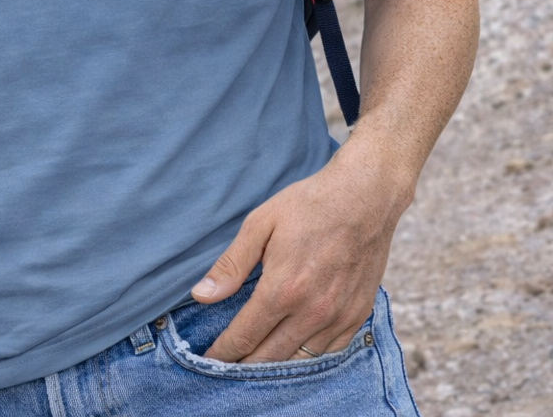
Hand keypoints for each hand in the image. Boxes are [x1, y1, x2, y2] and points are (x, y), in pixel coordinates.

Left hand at [189, 147, 411, 362]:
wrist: (364, 197)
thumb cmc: (308, 205)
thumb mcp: (260, 224)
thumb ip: (231, 264)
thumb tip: (201, 295)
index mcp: (282, 289)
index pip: (245, 336)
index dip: (223, 352)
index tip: (208, 360)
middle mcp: (312, 311)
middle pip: (270, 357)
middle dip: (244, 366)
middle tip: (226, 368)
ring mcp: (338, 317)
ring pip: (300, 361)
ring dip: (275, 366)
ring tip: (254, 364)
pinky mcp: (357, 316)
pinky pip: (329, 353)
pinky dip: (307, 358)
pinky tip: (292, 351)